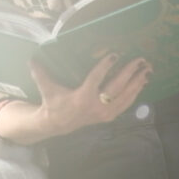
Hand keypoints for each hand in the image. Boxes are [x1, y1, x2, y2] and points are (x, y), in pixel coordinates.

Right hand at [29, 54, 151, 138]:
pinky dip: (135, 93)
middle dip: (129, 73)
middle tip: (140, 59)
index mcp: (81, 97)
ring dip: (137, 82)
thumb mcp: (46, 88)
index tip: (115, 54)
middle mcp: (95, 106)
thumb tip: (31, 57)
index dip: (106, 66)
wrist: (57, 125)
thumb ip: (40, 73)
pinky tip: (142, 83)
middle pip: (116, 87)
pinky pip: (125, 104)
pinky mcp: (108, 117)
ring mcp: (104, 113)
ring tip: (147, 69)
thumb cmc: (53, 102)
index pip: (96, 79)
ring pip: (125, 97)